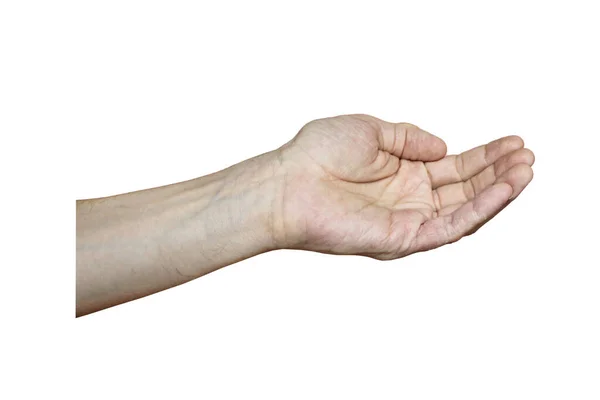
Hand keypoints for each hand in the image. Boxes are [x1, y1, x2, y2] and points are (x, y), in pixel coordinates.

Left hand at [276, 114, 533, 258]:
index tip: (513, 142)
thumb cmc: (318, 153)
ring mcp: (408, 220)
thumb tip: (445, 146)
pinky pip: (449, 226)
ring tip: (525, 170)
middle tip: (527, 155)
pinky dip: (479, 210)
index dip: (485, 155)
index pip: (454, 166)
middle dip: (498, 172)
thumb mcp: (371, 129)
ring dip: (497, 191)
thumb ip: (410, 137)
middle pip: (465, 188)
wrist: (288, 182)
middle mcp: (409, 198)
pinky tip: (502, 190)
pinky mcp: (403, 238)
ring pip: (464, 209)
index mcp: (402, 173)